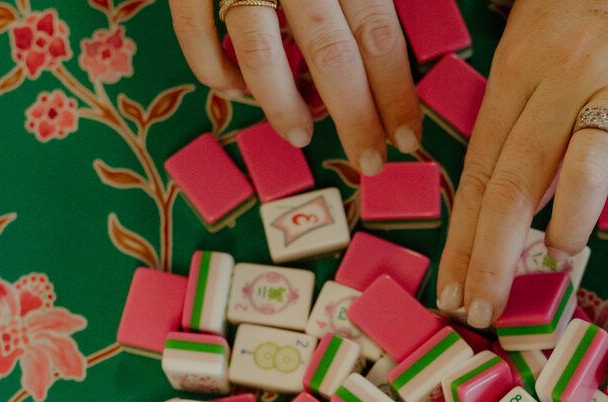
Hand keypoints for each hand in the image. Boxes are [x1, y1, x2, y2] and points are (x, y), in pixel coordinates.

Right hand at [169, 0, 421, 173]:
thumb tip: (401, 35)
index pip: (378, 33)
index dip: (396, 92)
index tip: (409, 139)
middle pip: (330, 53)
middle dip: (354, 118)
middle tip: (370, 162)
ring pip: (260, 53)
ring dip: (284, 107)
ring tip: (303, 137)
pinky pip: (198, 40)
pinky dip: (218, 73)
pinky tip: (238, 90)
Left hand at [436, 0, 607, 326]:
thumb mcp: (533, 37)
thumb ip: (519, 112)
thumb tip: (509, 197)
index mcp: (520, 71)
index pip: (482, 170)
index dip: (464, 239)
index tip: (453, 292)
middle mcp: (565, 80)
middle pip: (517, 181)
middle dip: (493, 257)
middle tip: (484, 311)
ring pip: (586, 164)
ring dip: (571, 222)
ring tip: (563, 253)